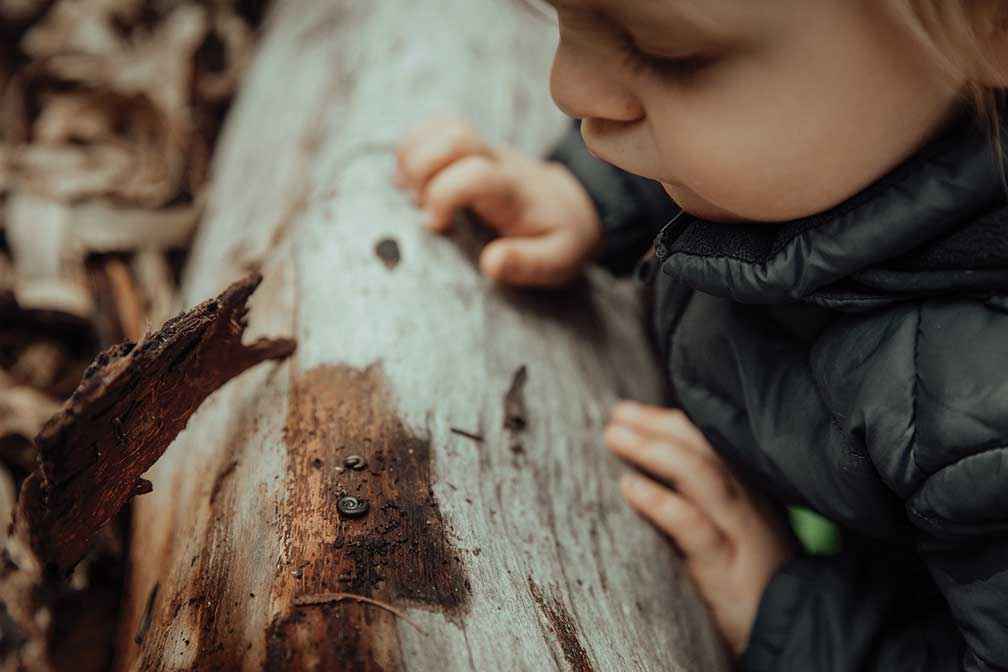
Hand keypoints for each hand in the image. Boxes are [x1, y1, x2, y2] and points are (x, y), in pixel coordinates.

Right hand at [392, 115, 603, 286]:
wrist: (572, 205)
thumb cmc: (559, 236)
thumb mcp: (556, 260)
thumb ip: (526, 263)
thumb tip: (489, 264)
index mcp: (513, 191)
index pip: (474, 174)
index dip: (443, 196)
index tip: (436, 225)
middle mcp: (496, 162)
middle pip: (454, 136)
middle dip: (421, 168)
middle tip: (417, 203)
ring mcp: (483, 150)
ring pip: (441, 126)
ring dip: (412, 155)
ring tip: (410, 191)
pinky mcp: (470, 149)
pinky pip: (436, 129)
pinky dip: (413, 148)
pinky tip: (412, 180)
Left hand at [604, 401, 795, 656]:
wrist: (795, 631)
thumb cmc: (753, 582)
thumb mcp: (730, 533)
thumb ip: (698, 503)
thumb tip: (644, 475)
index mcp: (748, 491)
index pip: (708, 442)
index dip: (667, 421)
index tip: (628, 410)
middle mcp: (748, 503)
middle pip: (704, 448)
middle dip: (657, 425)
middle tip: (615, 413)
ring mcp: (742, 534)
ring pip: (701, 476)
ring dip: (654, 450)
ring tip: (615, 436)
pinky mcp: (730, 570)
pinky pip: (694, 527)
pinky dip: (660, 502)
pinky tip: (629, 487)